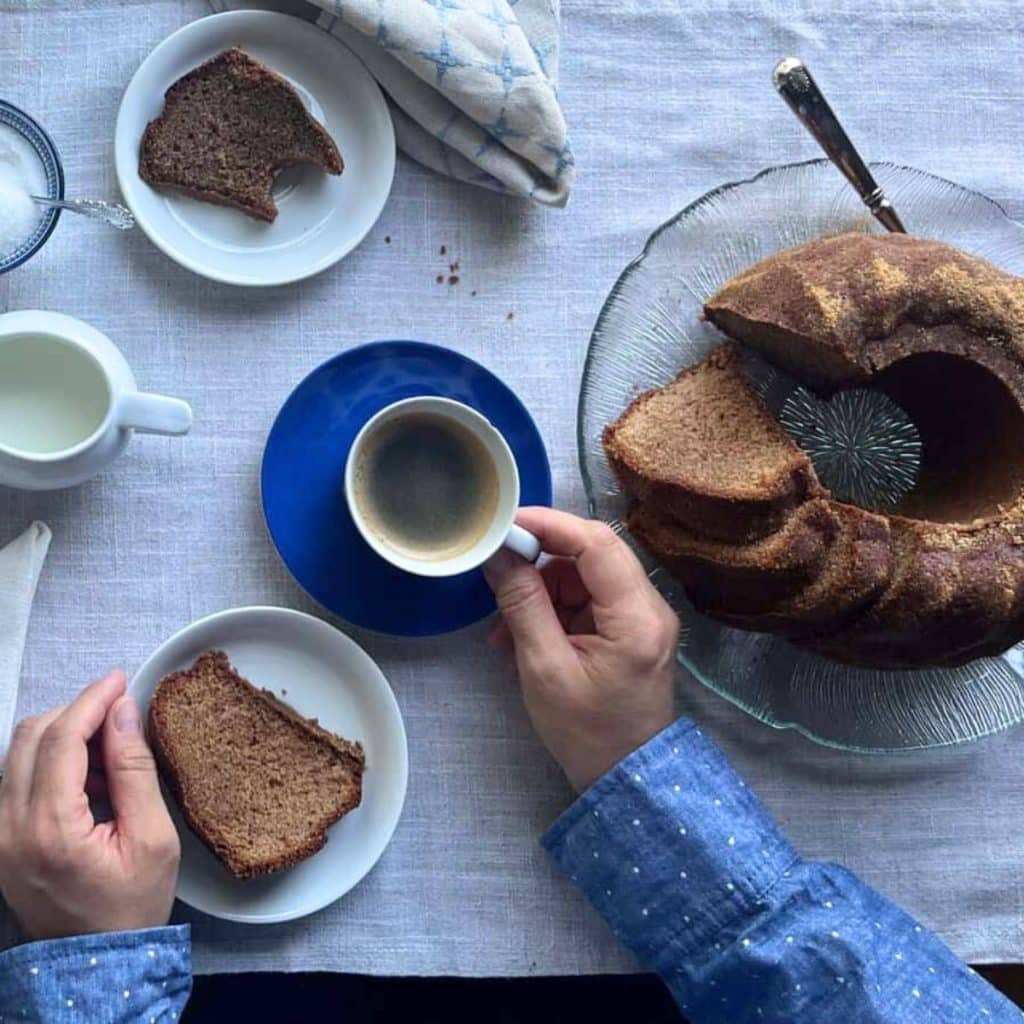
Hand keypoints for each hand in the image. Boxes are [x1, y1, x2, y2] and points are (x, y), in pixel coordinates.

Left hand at [0, 671, 179, 940]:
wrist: (97, 962)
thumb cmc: (132, 905)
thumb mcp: (152, 838)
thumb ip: (133, 770)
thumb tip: (124, 711)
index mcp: (50, 829)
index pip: (62, 738)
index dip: (92, 700)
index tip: (121, 679)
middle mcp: (9, 828)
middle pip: (32, 736)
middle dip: (77, 712)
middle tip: (119, 716)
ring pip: (19, 754)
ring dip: (63, 736)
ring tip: (108, 754)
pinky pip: (16, 779)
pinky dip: (50, 762)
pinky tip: (86, 779)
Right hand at [484, 508, 678, 791]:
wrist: (624, 778)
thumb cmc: (587, 733)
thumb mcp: (544, 669)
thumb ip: (523, 605)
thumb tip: (499, 555)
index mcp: (637, 617)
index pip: (597, 544)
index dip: (550, 525)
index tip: (507, 526)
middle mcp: (650, 607)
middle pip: (593, 554)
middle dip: (541, 560)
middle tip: (499, 575)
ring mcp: (644, 617)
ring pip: (586, 575)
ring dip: (543, 591)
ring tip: (506, 629)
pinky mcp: (632, 629)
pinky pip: (589, 599)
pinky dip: (555, 609)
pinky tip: (525, 637)